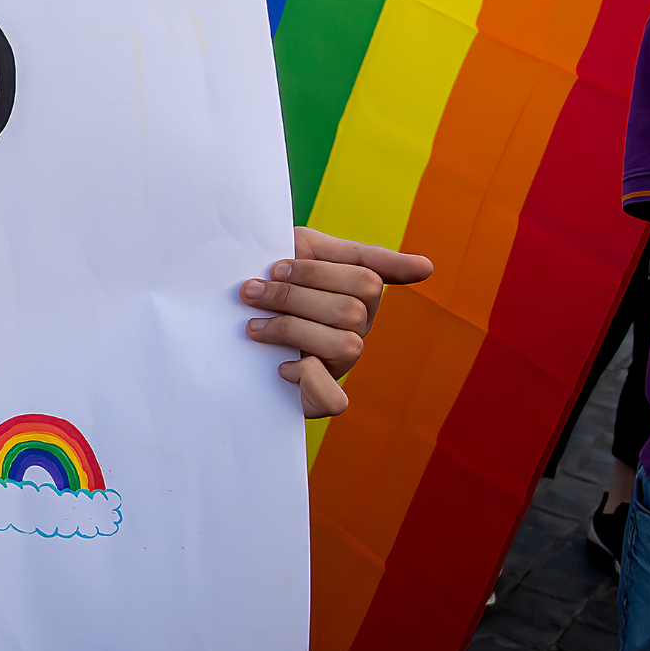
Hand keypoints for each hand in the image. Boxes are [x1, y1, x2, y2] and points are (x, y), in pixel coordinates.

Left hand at [241, 227, 432, 418]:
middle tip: (250, 292)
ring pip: (345, 346)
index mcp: (359, 296)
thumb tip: (429, 268)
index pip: (365, 279)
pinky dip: (309, 382)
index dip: (316, 272)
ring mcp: (338, 362)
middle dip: (293, 298)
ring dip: (291, 330)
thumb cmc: (269, 273)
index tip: (275, 266)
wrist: (220, 303)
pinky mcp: (315, 395)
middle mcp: (356, 331)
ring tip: (253, 325)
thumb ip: (362, 255)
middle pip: (351, 312)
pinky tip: (282, 366)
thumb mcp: (309, 250)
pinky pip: (334, 400)